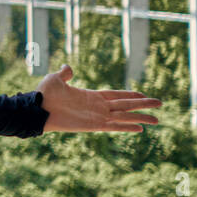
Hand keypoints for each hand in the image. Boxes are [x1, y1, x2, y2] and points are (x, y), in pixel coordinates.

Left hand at [36, 64, 160, 132]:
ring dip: (140, 117)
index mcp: (91, 96)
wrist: (36, 108)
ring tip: (157, 120)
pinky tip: (139, 129)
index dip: (130, 95)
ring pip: (124, 116)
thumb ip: (65, 74)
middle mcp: (97, 107)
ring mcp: (96, 116)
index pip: (116, 95)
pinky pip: (114, 126)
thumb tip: (68, 67)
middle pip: (126, 105)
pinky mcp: (93, 125)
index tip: (143, 95)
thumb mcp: (56, 79)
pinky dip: (127, 127)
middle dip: (143, 104)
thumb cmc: (44, 94)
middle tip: (160, 103)